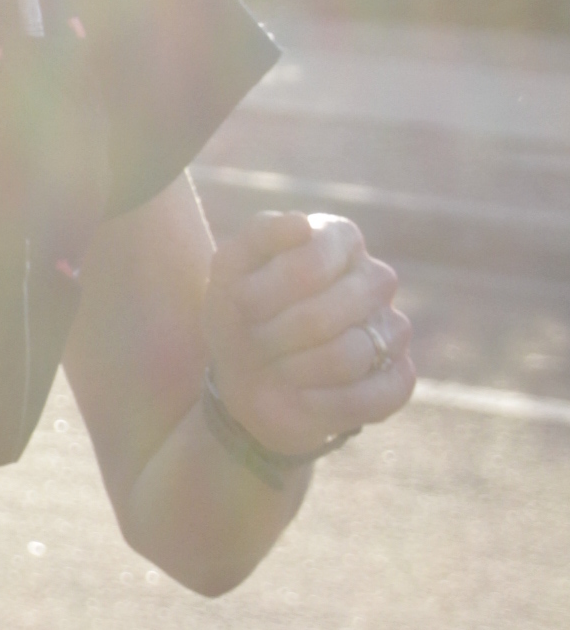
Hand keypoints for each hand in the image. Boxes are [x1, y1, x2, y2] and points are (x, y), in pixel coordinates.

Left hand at [203, 209, 414, 464]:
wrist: (248, 378)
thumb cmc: (241, 315)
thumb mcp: (229, 270)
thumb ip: (258, 236)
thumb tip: (301, 225)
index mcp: (339, 238)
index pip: (307, 265)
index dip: (262, 295)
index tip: (240, 305)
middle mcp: (375, 277)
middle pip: (323, 316)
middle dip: (273, 338)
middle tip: (255, 342)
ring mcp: (393, 327)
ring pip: (348, 356)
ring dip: (294, 371)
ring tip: (277, 368)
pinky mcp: (400, 376)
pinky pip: (375, 396)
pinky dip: (325, 404)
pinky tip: (303, 397)